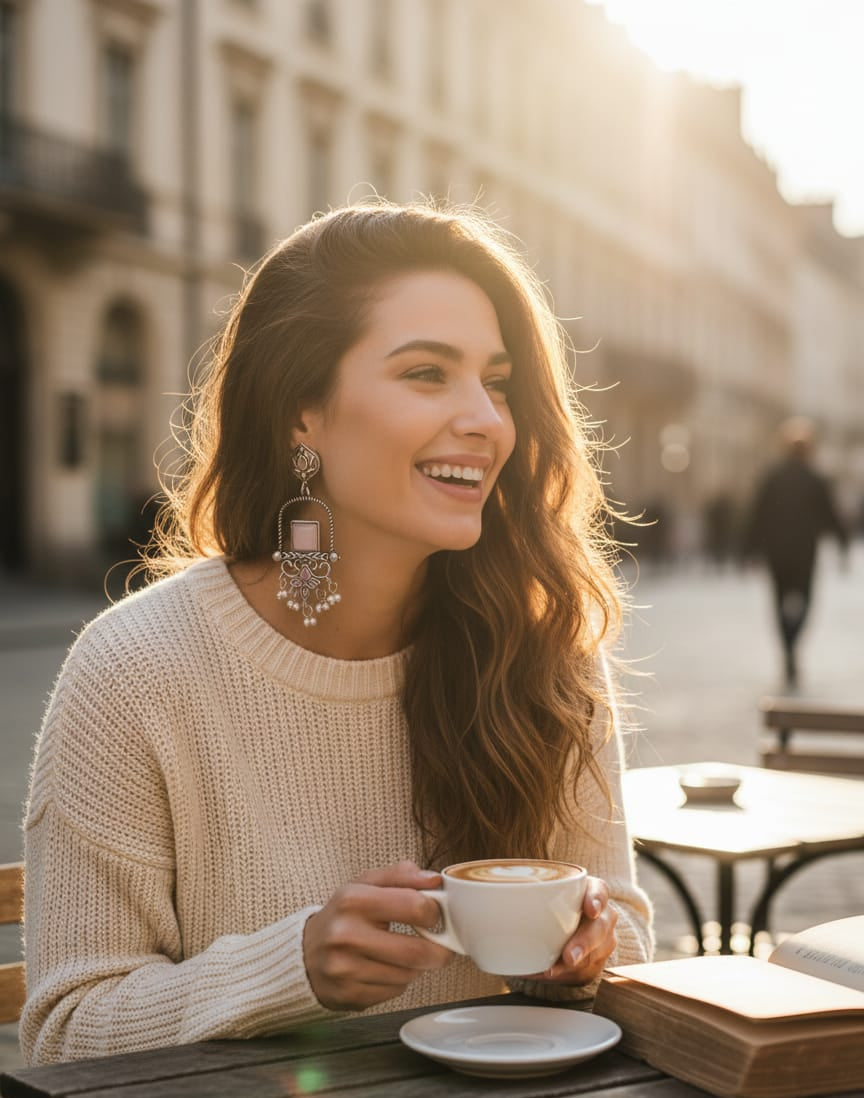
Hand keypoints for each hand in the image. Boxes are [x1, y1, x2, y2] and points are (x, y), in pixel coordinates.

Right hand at [303, 860, 453, 1010]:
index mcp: (353, 900)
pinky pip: (394, 993)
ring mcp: (345, 969)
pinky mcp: (349, 995)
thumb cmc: (343, 915)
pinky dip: (399, 982)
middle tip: (442, 946)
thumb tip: (435, 880)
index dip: (434, 912)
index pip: (415, 907)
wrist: (304, 953)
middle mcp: (346, 935)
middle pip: (416, 951)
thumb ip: (401, 875)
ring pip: (408, 975)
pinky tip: (387, 970)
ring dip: (417, 966)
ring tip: (405, 954)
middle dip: (439, 951)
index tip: (434, 915)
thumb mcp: (365, 884)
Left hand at [526, 876, 617, 985]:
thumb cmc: (549, 906)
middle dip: (585, 942)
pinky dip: (567, 974)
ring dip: (574, 965)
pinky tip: (551, 973)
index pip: (599, 891)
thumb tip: (488, 911)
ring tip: (553, 970)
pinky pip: (585, 971)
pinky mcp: (595, 962)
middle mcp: (601, 916)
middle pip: (600, 927)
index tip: (590, 909)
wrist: (560, 927)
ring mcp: (602, 941)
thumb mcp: (540, 895)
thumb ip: (522, 896)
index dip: (596, 899)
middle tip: (569, 956)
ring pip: (596, 953)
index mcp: (589, 892)